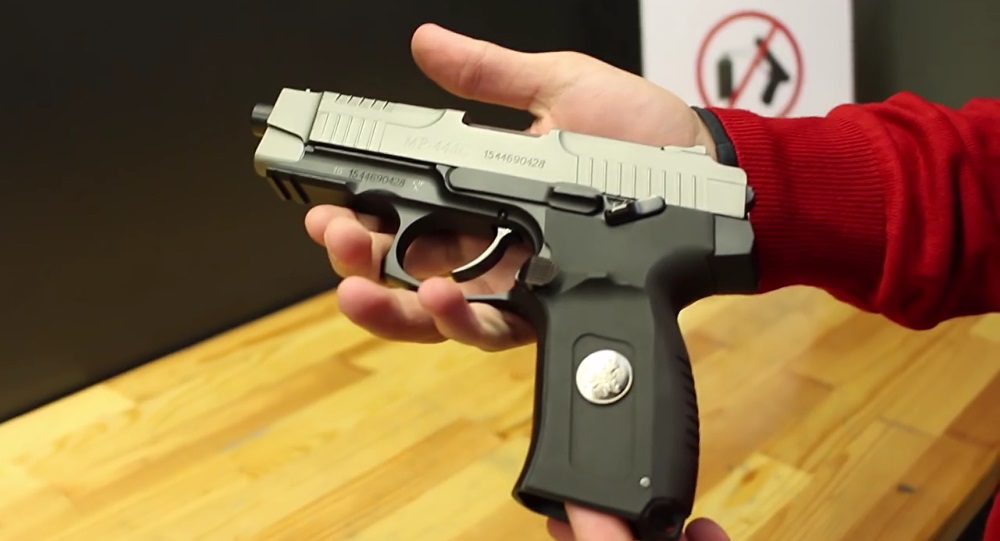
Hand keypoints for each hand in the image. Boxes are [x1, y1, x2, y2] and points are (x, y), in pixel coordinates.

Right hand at [304, 23, 725, 540]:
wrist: (708, 179)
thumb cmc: (638, 135)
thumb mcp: (558, 89)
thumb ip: (488, 75)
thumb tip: (424, 42)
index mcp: (480, 194)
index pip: (401, 208)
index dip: (357, 209)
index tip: (320, 197)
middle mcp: (488, 246)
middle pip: (402, 265)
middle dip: (355, 256)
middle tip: (330, 235)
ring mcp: (515, 284)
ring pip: (431, 310)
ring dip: (386, 300)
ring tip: (359, 280)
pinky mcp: (546, 311)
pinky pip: (490, 329)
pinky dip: (456, 318)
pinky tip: (439, 295)